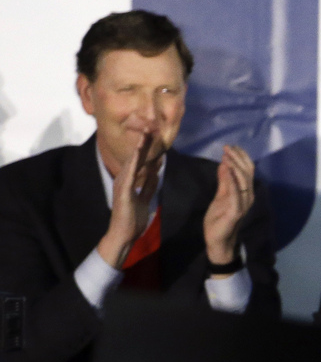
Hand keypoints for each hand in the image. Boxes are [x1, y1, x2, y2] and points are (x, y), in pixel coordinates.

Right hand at [96, 132, 158, 267]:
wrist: (124, 234)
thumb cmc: (133, 219)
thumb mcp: (146, 199)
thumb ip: (148, 186)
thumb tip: (155, 173)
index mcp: (131, 181)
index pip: (141, 161)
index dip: (148, 148)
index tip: (155, 136)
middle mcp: (125, 179)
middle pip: (136, 158)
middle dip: (143, 143)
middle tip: (151, 127)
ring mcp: (122, 184)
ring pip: (132, 162)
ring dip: (139, 148)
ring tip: (145, 134)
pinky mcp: (123, 191)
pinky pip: (129, 175)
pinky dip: (133, 164)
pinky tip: (137, 154)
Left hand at [204, 145, 255, 267]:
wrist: (218, 241)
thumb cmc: (219, 220)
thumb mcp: (220, 197)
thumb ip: (224, 181)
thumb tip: (224, 164)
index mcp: (246, 193)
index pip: (248, 171)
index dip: (242, 158)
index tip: (232, 146)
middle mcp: (248, 197)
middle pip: (247, 173)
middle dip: (238, 158)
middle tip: (227, 147)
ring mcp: (243, 205)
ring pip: (243, 181)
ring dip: (235, 166)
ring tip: (226, 155)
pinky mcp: (235, 212)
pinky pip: (235, 193)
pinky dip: (231, 180)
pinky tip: (225, 169)